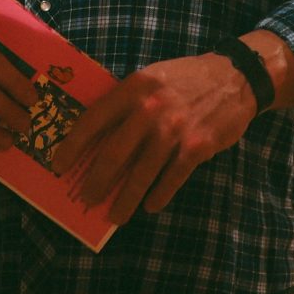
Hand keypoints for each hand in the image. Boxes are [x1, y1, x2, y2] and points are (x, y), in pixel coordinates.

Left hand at [60, 54, 258, 225]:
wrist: (235, 77)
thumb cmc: (186, 80)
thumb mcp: (151, 79)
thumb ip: (127, 103)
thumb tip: (98, 139)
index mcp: (134, 88)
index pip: (93, 120)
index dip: (73, 146)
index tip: (59, 166)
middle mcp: (150, 108)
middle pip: (114, 153)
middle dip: (97, 181)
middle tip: (86, 199)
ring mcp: (174, 129)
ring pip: (142, 173)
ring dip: (126, 199)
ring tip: (115, 216)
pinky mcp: (197, 146)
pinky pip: (172, 178)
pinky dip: (159, 196)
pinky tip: (150, 206)